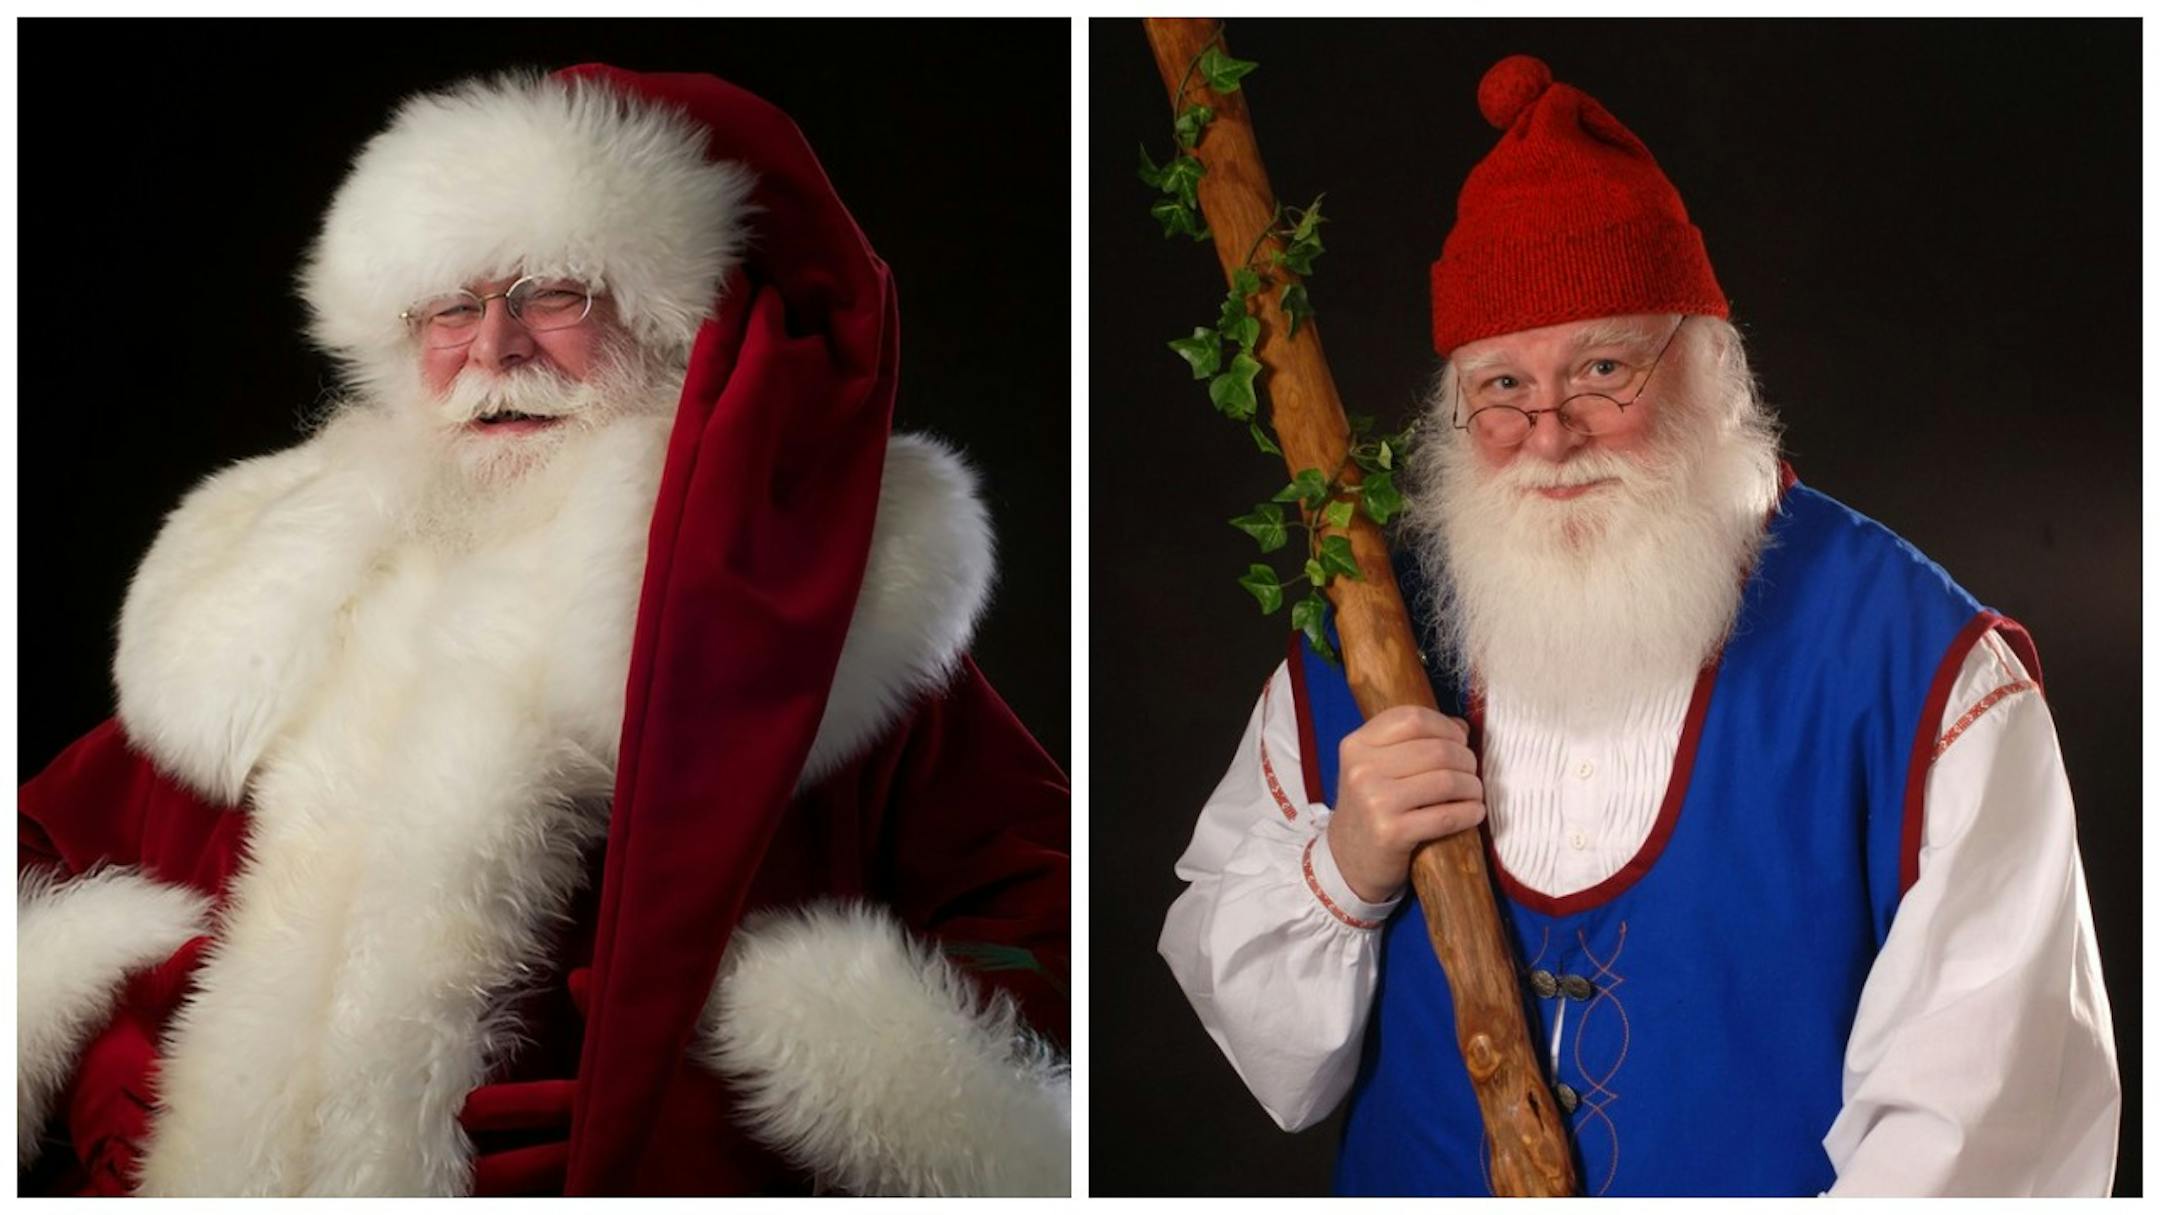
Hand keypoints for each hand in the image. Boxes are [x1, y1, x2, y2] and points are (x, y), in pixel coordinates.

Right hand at [1324, 705, 1484, 903]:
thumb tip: (1461, 727)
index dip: (1445, 726)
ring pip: (1446, 781)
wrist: (1346, 860)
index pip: (1412, 719)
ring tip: (1474, 793)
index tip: (1459, 740)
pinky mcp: (1391, 832)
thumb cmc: (1371, 807)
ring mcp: (1374, 801)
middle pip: (1436, 749)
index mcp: (1356, 745)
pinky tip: (1474, 813)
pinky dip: (1469, 813)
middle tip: (1471, 772)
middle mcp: (1361, 769)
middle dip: (1466, 760)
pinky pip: (1446, 816)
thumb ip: (1411, 742)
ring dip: (1472, 787)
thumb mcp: (1375, 767)